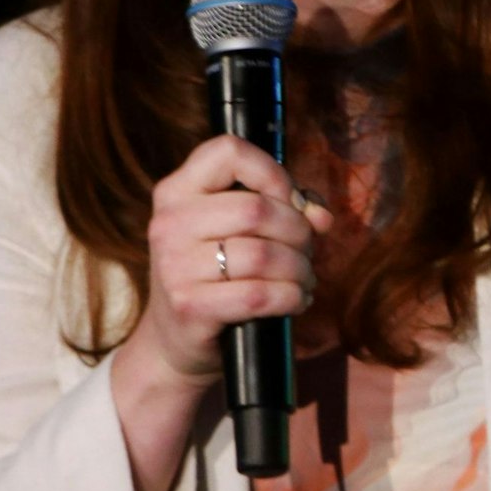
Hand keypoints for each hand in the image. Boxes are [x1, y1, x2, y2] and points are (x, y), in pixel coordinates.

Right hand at [123, 134, 333, 390]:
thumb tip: (321, 217)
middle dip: (298, 232)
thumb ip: (283, 208)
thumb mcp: (236, 230)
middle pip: (257, 209)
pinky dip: (291, 298)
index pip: (228, 151)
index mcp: (177, 191)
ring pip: (264, 255)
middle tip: (304, 252)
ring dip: (300, 270)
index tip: (290, 201)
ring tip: (303, 279)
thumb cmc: (217, 273)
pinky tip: (295, 300)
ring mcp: (174, 266)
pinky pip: (260, 295)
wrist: (176, 339)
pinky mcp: (190, 307)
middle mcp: (169, 223)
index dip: (272, 172)